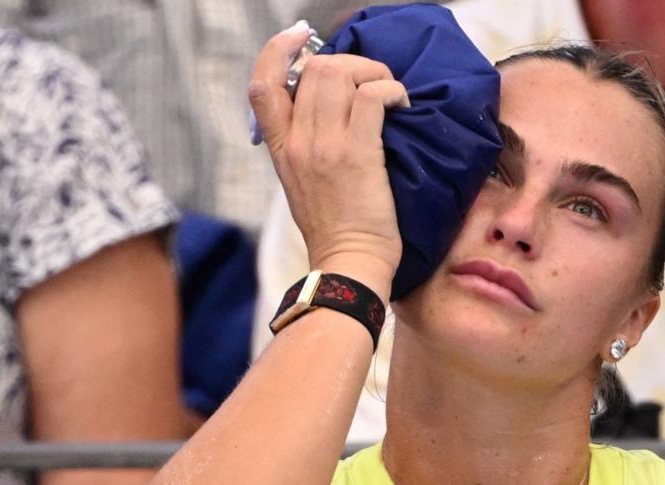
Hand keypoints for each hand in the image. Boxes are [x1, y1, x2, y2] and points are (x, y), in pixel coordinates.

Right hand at [249, 24, 408, 296]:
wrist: (348, 267)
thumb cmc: (336, 232)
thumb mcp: (302, 186)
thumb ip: (305, 148)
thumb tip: (330, 112)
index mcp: (281, 150)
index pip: (261, 85)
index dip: (278, 51)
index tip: (301, 37)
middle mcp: (298, 143)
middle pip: (314, 69)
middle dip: (350, 63)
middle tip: (374, 83)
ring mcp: (325, 148)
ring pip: (341, 75)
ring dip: (375, 73)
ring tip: (391, 96)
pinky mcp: (358, 156)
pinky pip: (373, 97)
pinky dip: (392, 91)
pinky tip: (403, 106)